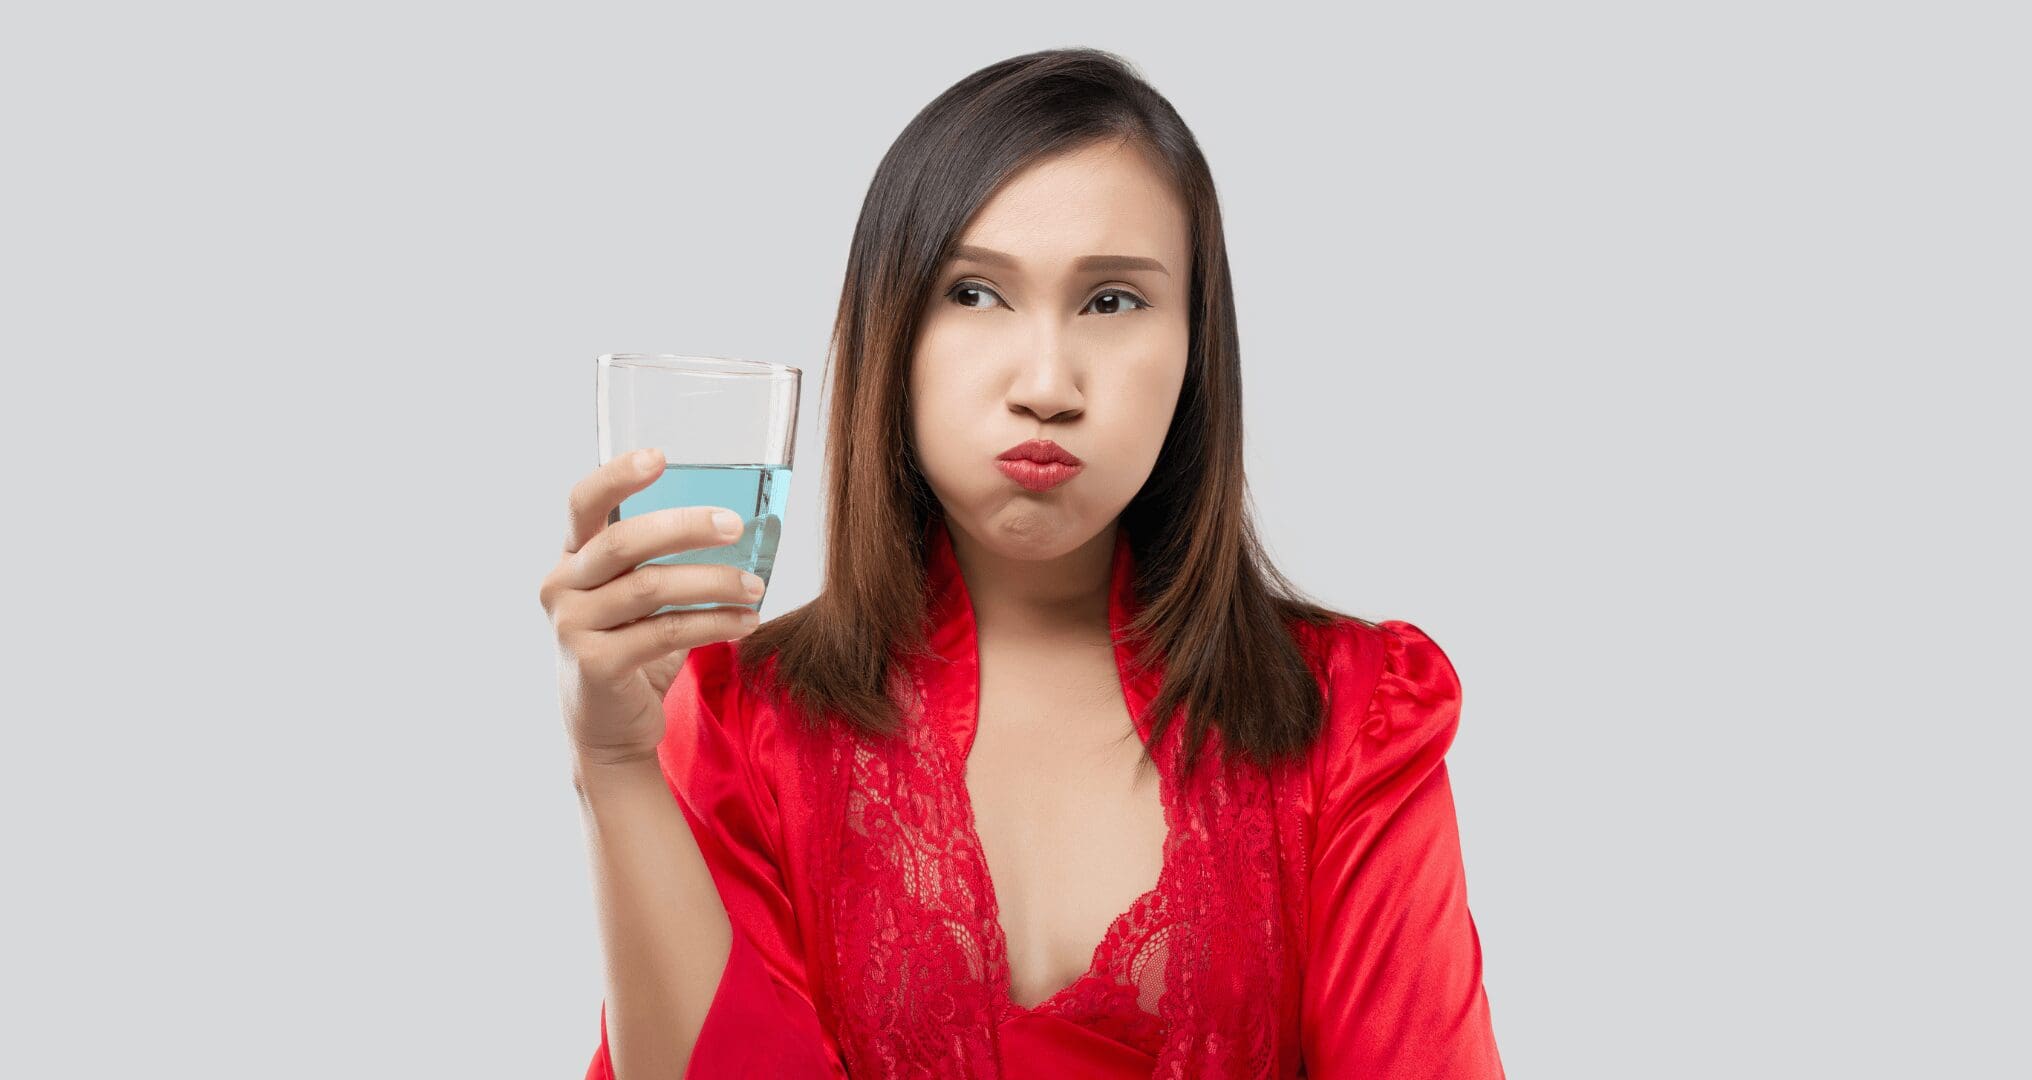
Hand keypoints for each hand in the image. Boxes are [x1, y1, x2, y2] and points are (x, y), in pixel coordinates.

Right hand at [538, 448, 764, 766]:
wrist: (608, 730)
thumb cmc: (633, 649)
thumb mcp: (637, 599)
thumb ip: (661, 562)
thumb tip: (746, 524)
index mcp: (573, 558)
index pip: (583, 503)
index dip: (617, 476)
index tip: (661, 457)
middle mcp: (562, 586)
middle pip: (624, 542)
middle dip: (686, 528)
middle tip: (736, 525)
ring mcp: (573, 627)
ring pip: (652, 588)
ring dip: (714, 582)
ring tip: (756, 586)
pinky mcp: (596, 665)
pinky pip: (666, 632)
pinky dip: (714, 623)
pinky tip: (746, 622)